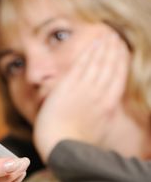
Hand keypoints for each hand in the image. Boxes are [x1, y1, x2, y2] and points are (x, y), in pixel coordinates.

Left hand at [33, 30, 129, 160]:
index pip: (118, 78)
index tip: (123, 50)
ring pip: (98, 64)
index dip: (121, 62)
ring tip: (107, 35)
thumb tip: (108, 107)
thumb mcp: (98, 130)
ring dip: (103, 48)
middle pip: (110, 68)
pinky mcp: (68, 87)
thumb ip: (104, 115)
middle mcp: (99, 96)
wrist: (58, 146)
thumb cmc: (74, 142)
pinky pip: (81, 65)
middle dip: (114, 51)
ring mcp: (84, 90)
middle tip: (117, 37)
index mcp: (108, 107)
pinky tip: (93, 42)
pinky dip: (88, 52)